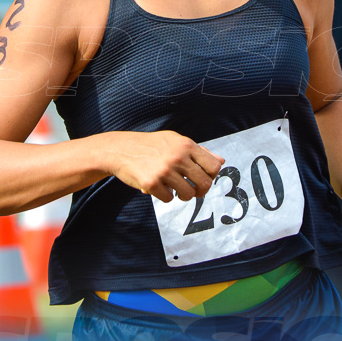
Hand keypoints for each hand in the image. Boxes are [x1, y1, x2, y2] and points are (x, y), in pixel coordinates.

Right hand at [108, 130, 223, 202]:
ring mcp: (164, 171)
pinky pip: (169, 199)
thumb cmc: (152, 145)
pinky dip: (165, 196)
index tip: (203, 179)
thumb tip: (221, 162)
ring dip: (183, 196)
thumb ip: (199, 151)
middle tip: (193, 191)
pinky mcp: (151, 183)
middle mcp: (177, 157)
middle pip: (204, 184)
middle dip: (200, 191)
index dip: (211, 176)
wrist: (121, 149)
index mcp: (186, 145)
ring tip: (175, 189)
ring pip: (188, 195)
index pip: (213, 167)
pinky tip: (159, 187)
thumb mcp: (176, 141)